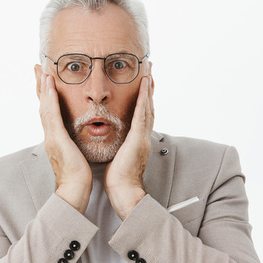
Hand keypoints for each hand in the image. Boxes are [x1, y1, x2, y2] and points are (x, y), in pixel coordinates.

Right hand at [39, 73, 91, 213]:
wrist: (74, 191)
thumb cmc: (78, 178)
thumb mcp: (76, 156)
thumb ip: (74, 146)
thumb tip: (77, 141)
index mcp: (55, 139)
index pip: (49, 112)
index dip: (46, 95)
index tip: (45, 80)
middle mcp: (50, 135)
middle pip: (42, 105)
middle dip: (40, 86)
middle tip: (37, 68)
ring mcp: (51, 136)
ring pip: (44, 106)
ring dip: (43, 87)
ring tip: (42, 70)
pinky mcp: (56, 139)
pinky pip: (51, 114)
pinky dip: (49, 98)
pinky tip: (50, 85)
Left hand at [105, 75, 154, 219]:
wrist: (124, 191)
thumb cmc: (119, 179)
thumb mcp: (117, 157)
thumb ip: (118, 147)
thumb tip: (111, 142)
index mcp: (137, 140)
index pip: (141, 115)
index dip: (143, 99)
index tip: (143, 84)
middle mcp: (143, 136)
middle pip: (148, 107)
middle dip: (149, 89)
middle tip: (150, 71)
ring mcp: (142, 136)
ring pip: (147, 106)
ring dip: (149, 88)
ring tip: (149, 71)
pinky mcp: (138, 138)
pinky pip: (142, 114)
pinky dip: (144, 98)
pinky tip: (145, 85)